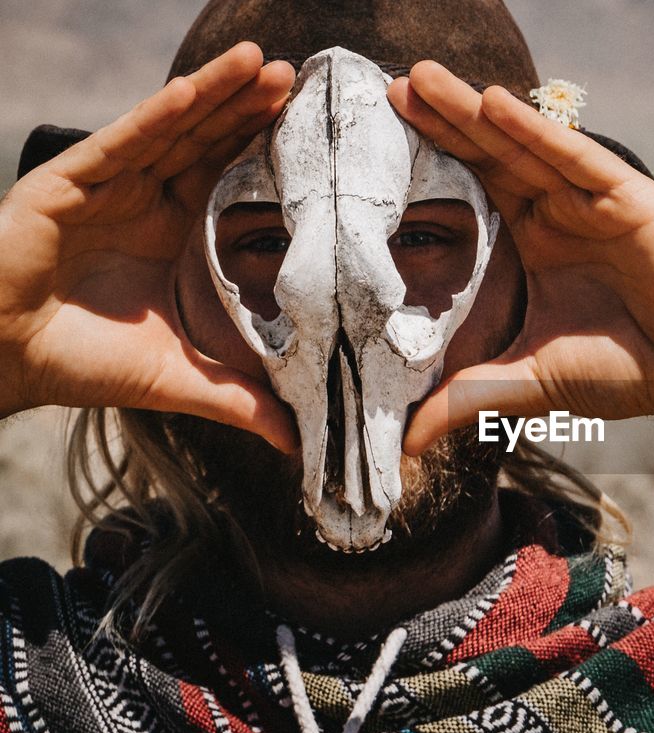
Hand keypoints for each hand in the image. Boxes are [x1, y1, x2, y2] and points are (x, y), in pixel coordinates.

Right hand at [0, 43, 296, 450]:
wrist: (8, 360)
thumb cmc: (86, 363)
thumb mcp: (181, 379)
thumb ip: (240, 400)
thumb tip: (301, 442)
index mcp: (173, 233)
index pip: (229, 179)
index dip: (267, 150)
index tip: (317, 129)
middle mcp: (145, 200)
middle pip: (209, 141)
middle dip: (252, 108)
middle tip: (303, 78)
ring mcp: (108, 187)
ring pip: (171, 128)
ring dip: (217, 93)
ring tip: (264, 63)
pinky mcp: (69, 184)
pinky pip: (121, 142)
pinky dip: (158, 115)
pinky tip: (195, 89)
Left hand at [388, 62, 653, 454]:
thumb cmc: (622, 372)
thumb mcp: (528, 382)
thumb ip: (466, 399)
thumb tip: (403, 443)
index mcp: (536, 240)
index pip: (476, 185)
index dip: (433, 156)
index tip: (381, 129)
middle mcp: (561, 211)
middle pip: (492, 154)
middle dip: (444, 119)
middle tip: (392, 85)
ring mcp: (595, 202)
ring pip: (527, 147)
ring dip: (477, 112)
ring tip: (425, 80)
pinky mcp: (630, 201)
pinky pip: (578, 159)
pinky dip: (539, 133)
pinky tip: (497, 105)